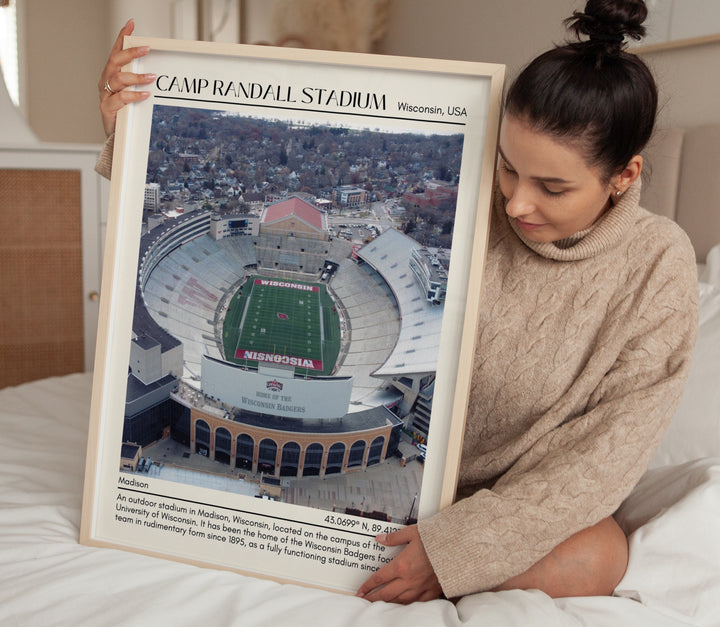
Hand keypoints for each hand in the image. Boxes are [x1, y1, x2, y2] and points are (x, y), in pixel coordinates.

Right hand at [98, 19, 154, 136]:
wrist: (116, 137)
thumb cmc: (126, 112)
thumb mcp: (132, 92)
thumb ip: (139, 80)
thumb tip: (158, 70)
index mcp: (111, 74)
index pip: (116, 51)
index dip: (122, 37)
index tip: (131, 24)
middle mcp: (106, 81)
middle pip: (115, 61)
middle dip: (130, 53)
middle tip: (146, 48)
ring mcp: (105, 94)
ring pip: (118, 79)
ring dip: (136, 77)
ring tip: (152, 77)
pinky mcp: (107, 108)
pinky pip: (121, 99)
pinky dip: (134, 95)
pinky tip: (145, 94)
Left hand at [356, 525, 442, 603]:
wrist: (457, 548)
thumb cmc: (436, 539)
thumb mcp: (412, 533)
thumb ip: (394, 537)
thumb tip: (380, 539)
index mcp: (401, 565)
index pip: (380, 578)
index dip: (368, 585)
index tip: (361, 590)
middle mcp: (409, 580)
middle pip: (386, 594)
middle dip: (373, 598)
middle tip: (364, 601)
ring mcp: (420, 588)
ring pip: (400, 601)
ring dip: (388, 603)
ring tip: (380, 604)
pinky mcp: (432, 591)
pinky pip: (416, 602)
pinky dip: (407, 605)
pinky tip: (403, 605)